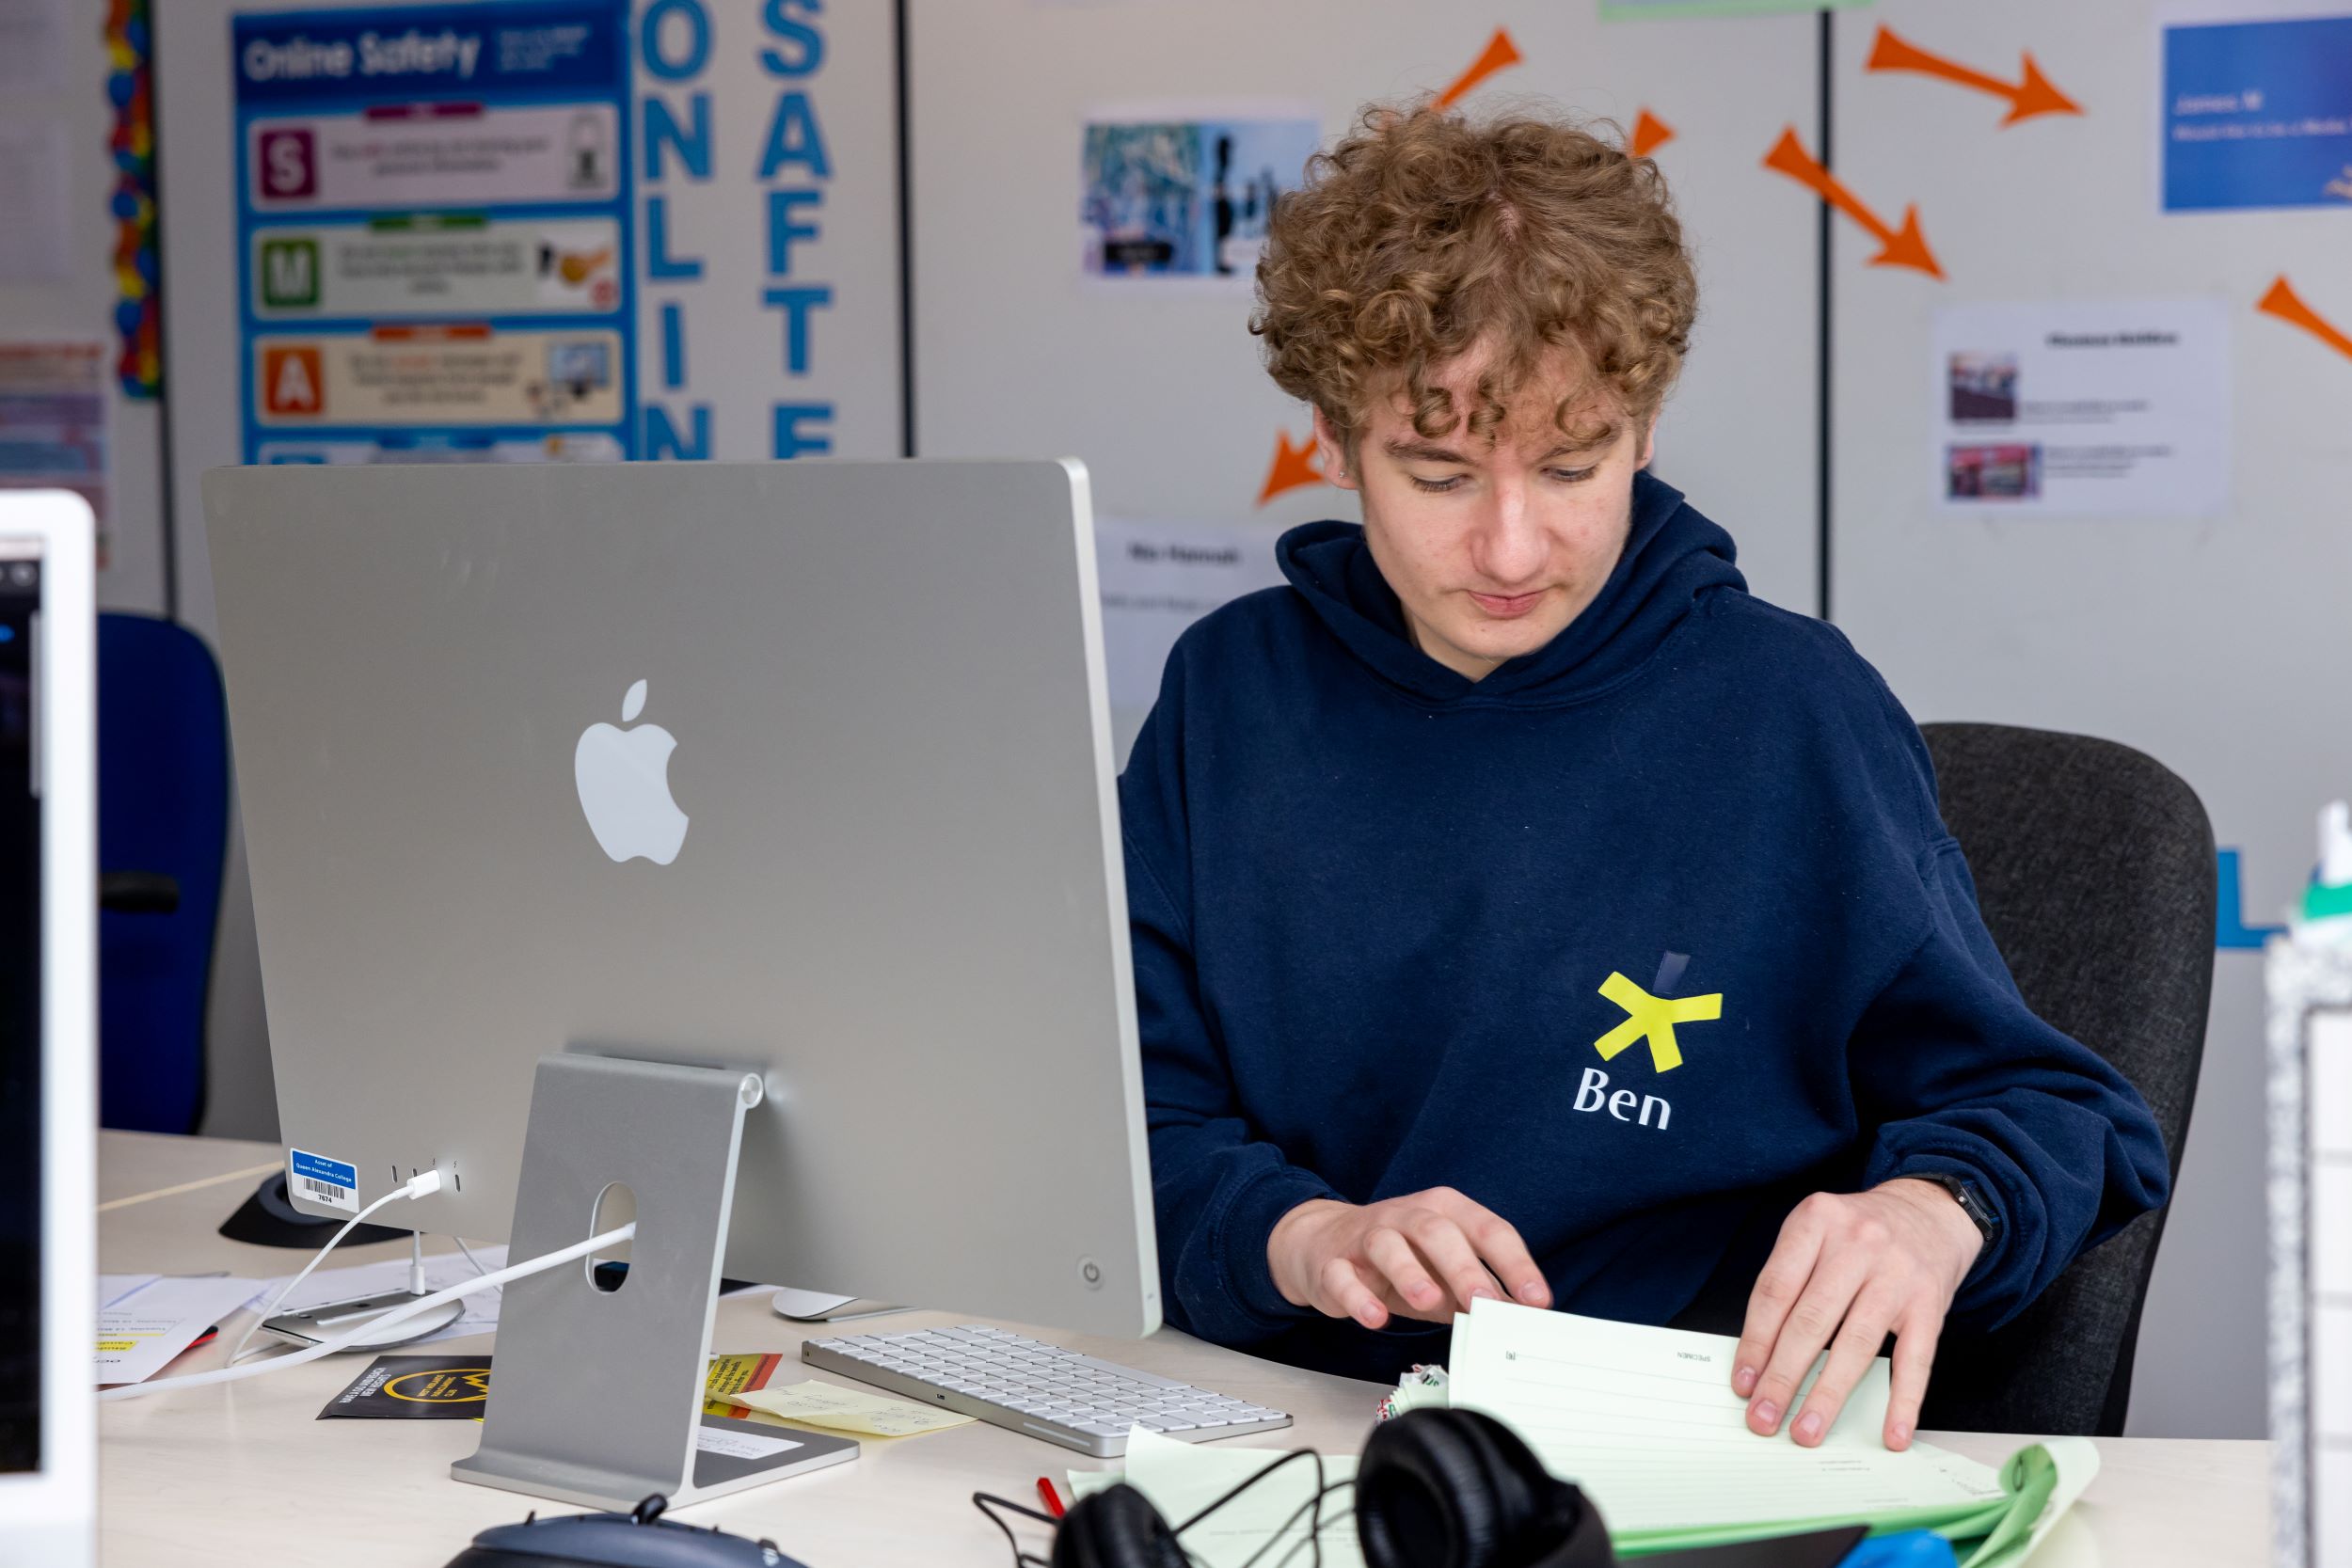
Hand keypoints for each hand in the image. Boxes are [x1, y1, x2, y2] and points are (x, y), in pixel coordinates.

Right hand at [1268, 1188, 1553, 1328]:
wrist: (1324, 1242)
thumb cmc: (1401, 1258)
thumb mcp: (1446, 1270)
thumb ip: (1481, 1290)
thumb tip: (1522, 1317)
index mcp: (1445, 1211)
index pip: (1487, 1229)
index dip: (1514, 1263)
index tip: (1537, 1299)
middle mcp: (1406, 1216)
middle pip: (1437, 1232)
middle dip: (1465, 1268)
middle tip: (1487, 1303)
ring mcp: (1366, 1236)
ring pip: (1387, 1245)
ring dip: (1409, 1272)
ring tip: (1428, 1300)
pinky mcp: (1333, 1262)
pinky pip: (1342, 1275)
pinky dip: (1358, 1295)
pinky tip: (1375, 1318)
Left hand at [1731, 1179, 1983, 1450]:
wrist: (1930, 1211)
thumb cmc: (1858, 1232)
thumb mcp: (1815, 1231)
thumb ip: (1788, 1280)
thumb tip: (1759, 1357)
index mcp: (1816, 1221)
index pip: (1775, 1290)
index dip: (1755, 1341)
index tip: (1742, 1382)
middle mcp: (1857, 1245)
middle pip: (1811, 1321)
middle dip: (1782, 1376)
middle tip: (1763, 1416)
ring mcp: (1897, 1275)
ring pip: (1856, 1344)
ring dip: (1828, 1395)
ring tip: (1806, 1430)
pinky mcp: (1930, 1304)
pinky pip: (1915, 1360)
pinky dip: (1903, 1402)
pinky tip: (1891, 1434)